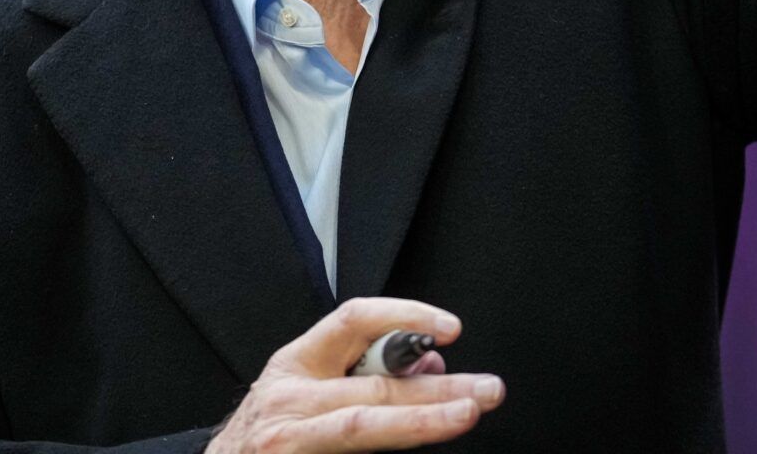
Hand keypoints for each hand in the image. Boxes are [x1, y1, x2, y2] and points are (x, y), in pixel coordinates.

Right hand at [209, 298, 504, 451]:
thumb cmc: (270, 433)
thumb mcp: (306, 390)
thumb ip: (363, 374)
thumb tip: (430, 369)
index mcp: (295, 365)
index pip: (353, 321)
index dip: (403, 316)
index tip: (449, 329)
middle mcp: (289, 403)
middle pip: (373, 387)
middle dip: (438, 388)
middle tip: (486, 389)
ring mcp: (289, 444)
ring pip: (364, 428)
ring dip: (423, 423)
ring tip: (465, 414)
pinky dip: (394, 451)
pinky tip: (425, 448)